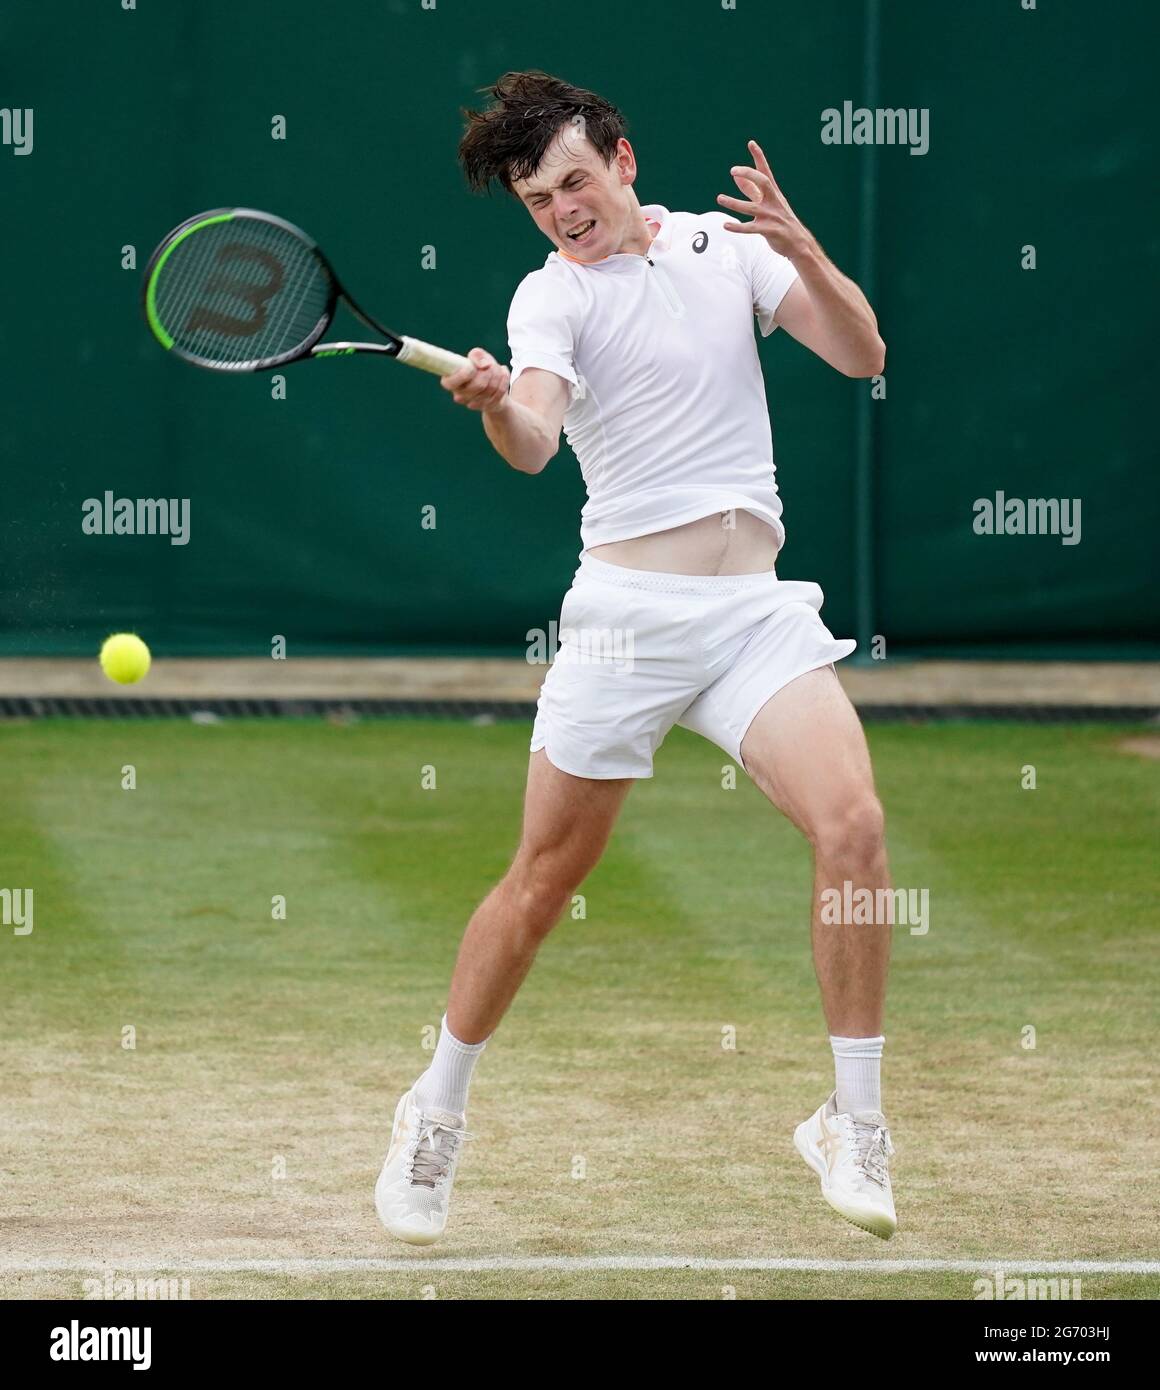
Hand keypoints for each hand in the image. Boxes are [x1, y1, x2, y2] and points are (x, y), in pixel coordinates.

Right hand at [440, 347, 509, 412]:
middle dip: (489, 371)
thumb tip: (484, 365)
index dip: (463, 375)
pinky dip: (504, 378)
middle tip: (490, 364)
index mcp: (451, 382)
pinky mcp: (488, 406)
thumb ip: (477, 354)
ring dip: (497, 373)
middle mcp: (460, 396)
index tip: (472, 367)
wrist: (492, 385)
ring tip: (497, 367)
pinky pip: (500, 391)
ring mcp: (474, 404)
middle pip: (478, 385)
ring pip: (491, 387)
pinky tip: (504, 372)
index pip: (451, 383)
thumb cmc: (480, 368)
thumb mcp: (478, 357)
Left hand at [717, 139, 812, 259]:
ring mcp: (771, 215)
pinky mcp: (768, 230)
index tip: (751, 143)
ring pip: (750, 207)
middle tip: (733, 170)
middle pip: (762, 182)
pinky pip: (750, 228)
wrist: (797, 242)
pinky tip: (726, 225)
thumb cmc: (780, 221)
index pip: (765, 171)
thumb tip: (736, 177)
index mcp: (773, 192)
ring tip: (719, 198)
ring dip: (733, 203)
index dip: (758, 157)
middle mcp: (773, 201)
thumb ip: (751, 190)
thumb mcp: (767, 202)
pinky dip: (737, 227)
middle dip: (749, 174)